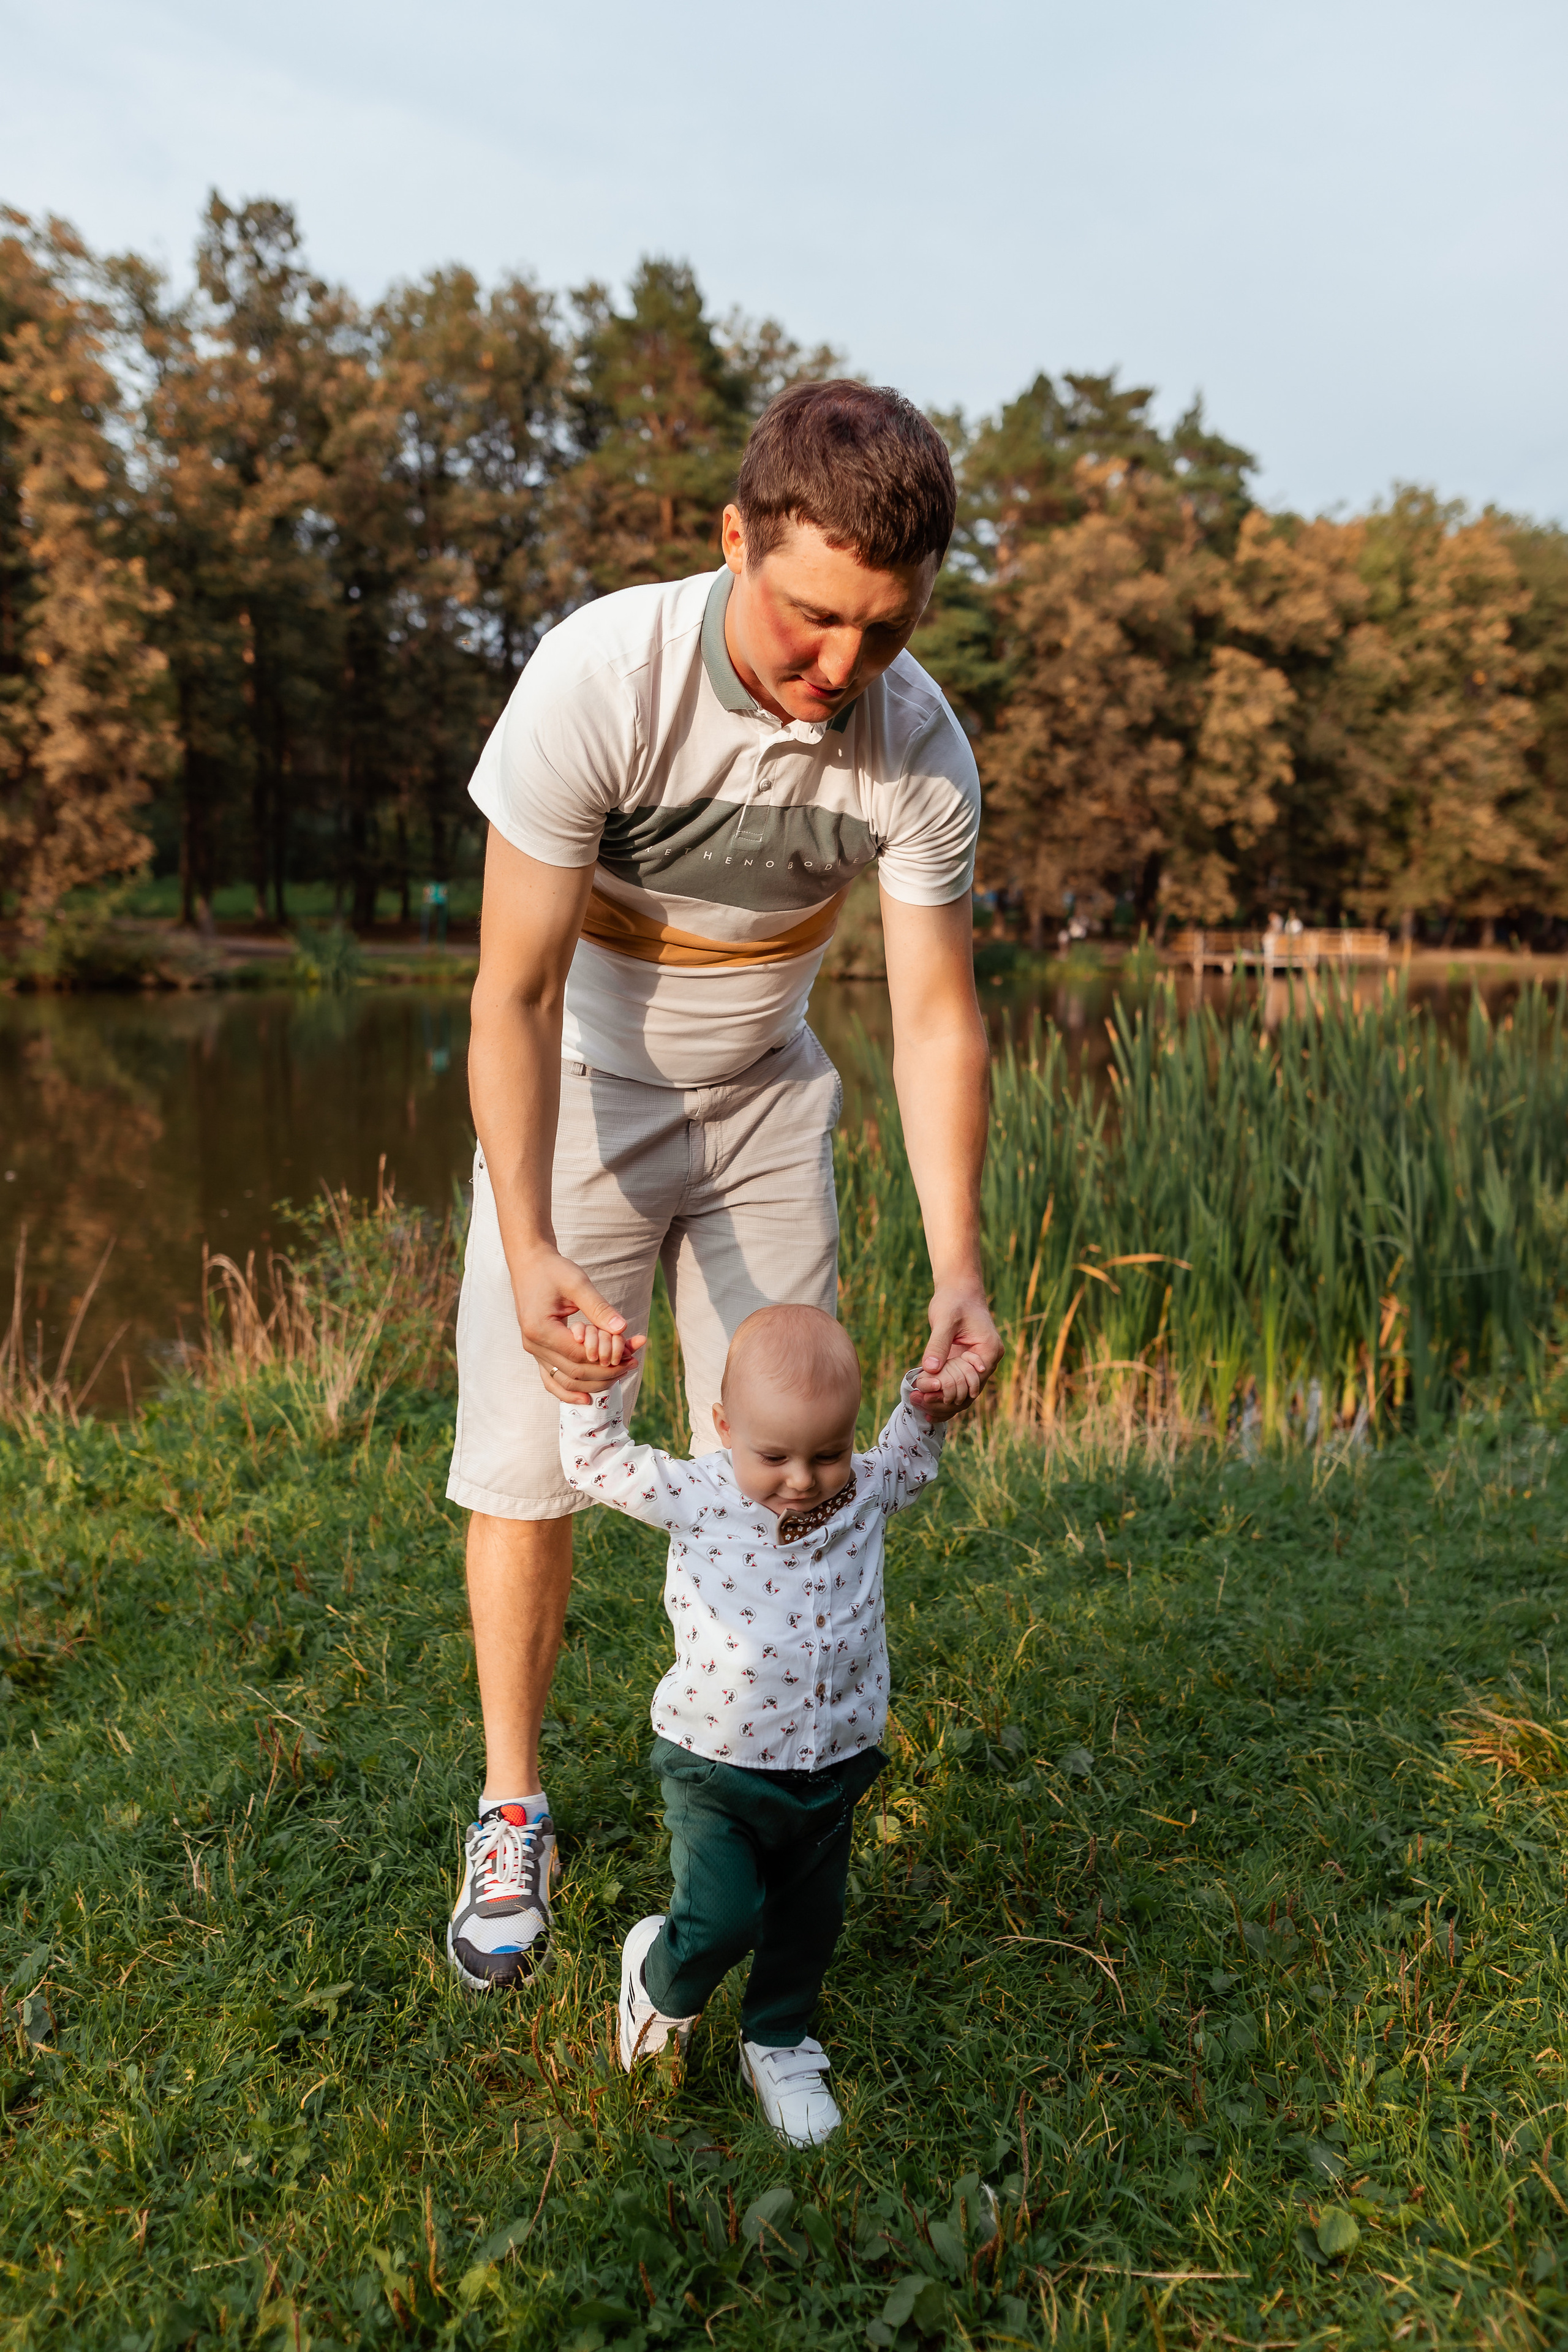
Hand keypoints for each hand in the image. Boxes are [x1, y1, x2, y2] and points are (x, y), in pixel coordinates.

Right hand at [512, 1247, 645, 1405]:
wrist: (529, 1264)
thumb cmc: (553, 1270)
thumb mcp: (577, 1283)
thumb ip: (599, 1308)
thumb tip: (622, 1330)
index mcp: (540, 1329)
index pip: (579, 1355)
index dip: (607, 1358)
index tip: (632, 1352)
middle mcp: (533, 1344)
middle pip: (575, 1372)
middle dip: (607, 1371)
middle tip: (633, 1361)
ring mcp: (533, 1350)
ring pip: (565, 1380)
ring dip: (595, 1381)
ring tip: (622, 1371)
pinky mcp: (537, 1351)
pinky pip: (551, 1379)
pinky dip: (567, 1391)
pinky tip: (586, 1398)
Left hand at [911, 1278, 1000, 1414]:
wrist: (958, 1291)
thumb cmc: (954, 1301)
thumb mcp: (944, 1319)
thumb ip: (938, 1344)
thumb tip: (930, 1369)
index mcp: (989, 1351)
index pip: (972, 1382)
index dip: (949, 1390)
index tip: (925, 1392)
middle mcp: (986, 1362)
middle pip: (967, 1394)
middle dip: (942, 1400)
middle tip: (915, 1400)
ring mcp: (976, 1366)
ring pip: (961, 1395)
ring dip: (939, 1402)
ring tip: (915, 1402)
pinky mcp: (964, 1366)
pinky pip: (955, 1387)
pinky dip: (940, 1396)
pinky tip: (923, 1404)